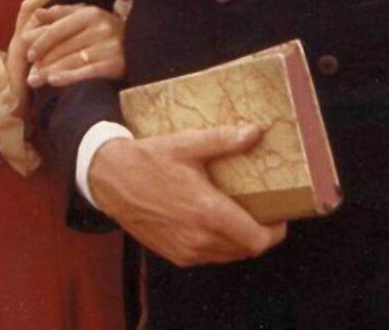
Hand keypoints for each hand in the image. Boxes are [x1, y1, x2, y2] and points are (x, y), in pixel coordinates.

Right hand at [5, 0, 70, 109]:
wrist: (13, 115)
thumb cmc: (31, 94)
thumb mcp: (46, 69)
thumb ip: (53, 56)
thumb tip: (73, 44)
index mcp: (25, 41)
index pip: (34, 12)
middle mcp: (18, 40)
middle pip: (29, 7)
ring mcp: (17, 46)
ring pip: (27, 14)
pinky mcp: (17, 56)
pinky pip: (29, 33)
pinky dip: (42, 19)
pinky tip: (53, 9)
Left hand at [23, 2, 125, 87]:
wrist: (140, 46)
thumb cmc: (105, 30)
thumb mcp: (85, 16)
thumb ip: (60, 14)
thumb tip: (36, 14)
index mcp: (90, 13)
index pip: (58, 28)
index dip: (41, 41)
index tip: (28, 54)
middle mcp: (100, 28)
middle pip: (64, 46)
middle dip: (43, 61)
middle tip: (28, 74)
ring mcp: (109, 47)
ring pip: (72, 60)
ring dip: (50, 72)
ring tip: (35, 81)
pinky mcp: (115, 65)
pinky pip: (87, 72)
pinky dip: (69, 77)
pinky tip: (54, 81)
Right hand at [88, 126, 287, 266]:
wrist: (109, 179)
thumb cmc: (147, 160)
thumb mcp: (185, 145)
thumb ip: (223, 140)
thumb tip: (256, 131)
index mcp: (207, 213)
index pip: (257, 239)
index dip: (275, 231)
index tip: (279, 215)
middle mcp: (199, 239)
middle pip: (247, 249)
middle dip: (258, 232)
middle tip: (259, 208)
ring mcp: (186, 251)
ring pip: (229, 254)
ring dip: (239, 239)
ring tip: (236, 213)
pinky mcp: (175, 255)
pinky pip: (209, 256)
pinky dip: (218, 243)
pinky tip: (211, 220)